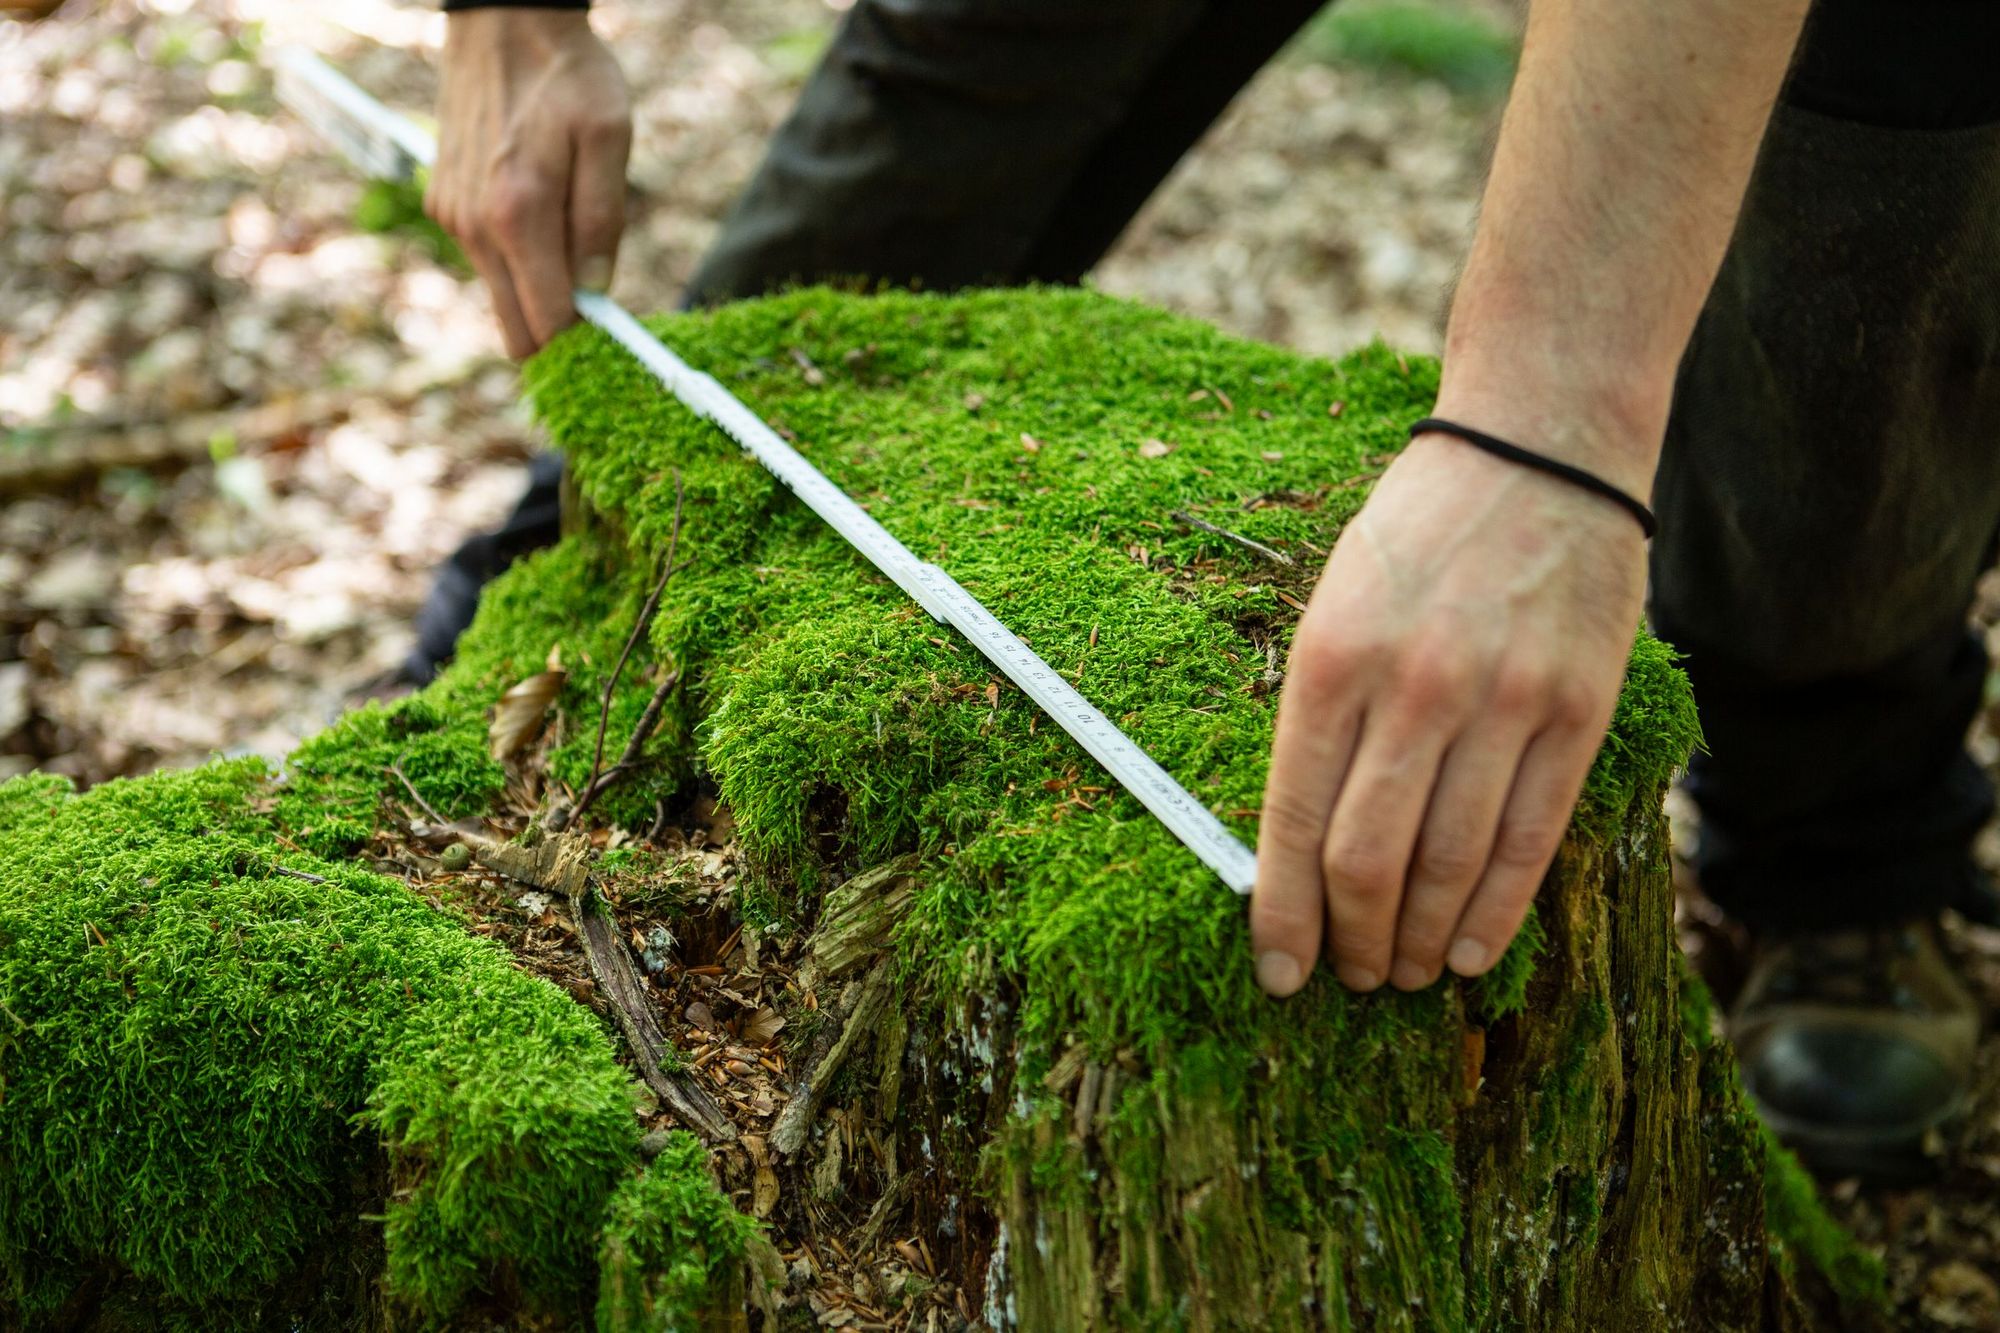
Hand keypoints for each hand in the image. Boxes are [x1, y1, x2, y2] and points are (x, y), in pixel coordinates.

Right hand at [428, 8, 631, 358]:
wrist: (502, 23)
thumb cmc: (566, 76)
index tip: (616, 342)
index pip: (549, 322)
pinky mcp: (444, 206)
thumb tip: (596, 291)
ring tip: (571, 236)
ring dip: (540, 288)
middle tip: (600, 313)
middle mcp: (475, 227)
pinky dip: (519, 259)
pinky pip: (489, 263)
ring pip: (503, 298)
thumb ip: (602, 219)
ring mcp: (453, 219)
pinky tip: (540, 212)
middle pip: (518, 330)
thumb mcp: (608, 137)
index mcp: (518, 215)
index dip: (585, 344)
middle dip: (560, 334)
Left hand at [1250, 430, 1648, 995]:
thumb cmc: (1419, 534)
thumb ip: (1321, 718)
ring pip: (1449, 865)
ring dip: (1420, 941)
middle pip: (1368, 860)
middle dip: (1351, 941)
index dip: (1281, 914)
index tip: (1278, 973)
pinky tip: (1471, 953)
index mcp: (1331, 661)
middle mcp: (1413, 688)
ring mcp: (1501, 703)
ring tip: (1404, 975)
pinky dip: (1497, 912)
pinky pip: (1530, 840)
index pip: (1293, 821)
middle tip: (1347, 977)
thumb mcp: (1333, 606)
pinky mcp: (1576, 713)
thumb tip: (1299, 844)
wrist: (1539, 451)